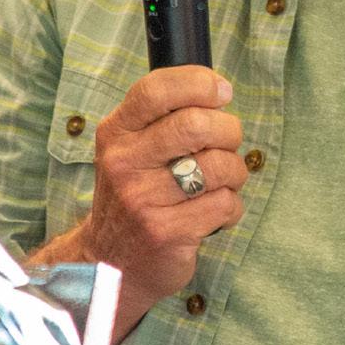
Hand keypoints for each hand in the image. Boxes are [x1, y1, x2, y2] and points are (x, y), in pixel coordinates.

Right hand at [39, 67, 247, 320]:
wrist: (110, 261)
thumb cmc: (134, 194)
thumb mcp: (131, 149)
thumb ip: (164, 118)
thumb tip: (218, 91)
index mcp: (116, 133)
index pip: (156, 90)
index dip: (199, 83)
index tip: (222, 92)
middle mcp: (124, 163)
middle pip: (196, 125)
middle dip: (228, 130)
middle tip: (227, 143)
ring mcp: (143, 200)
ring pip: (219, 166)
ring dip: (235, 172)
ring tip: (221, 182)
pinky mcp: (167, 233)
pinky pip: (225, 204)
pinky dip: (231, 206)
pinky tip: (213, 212)